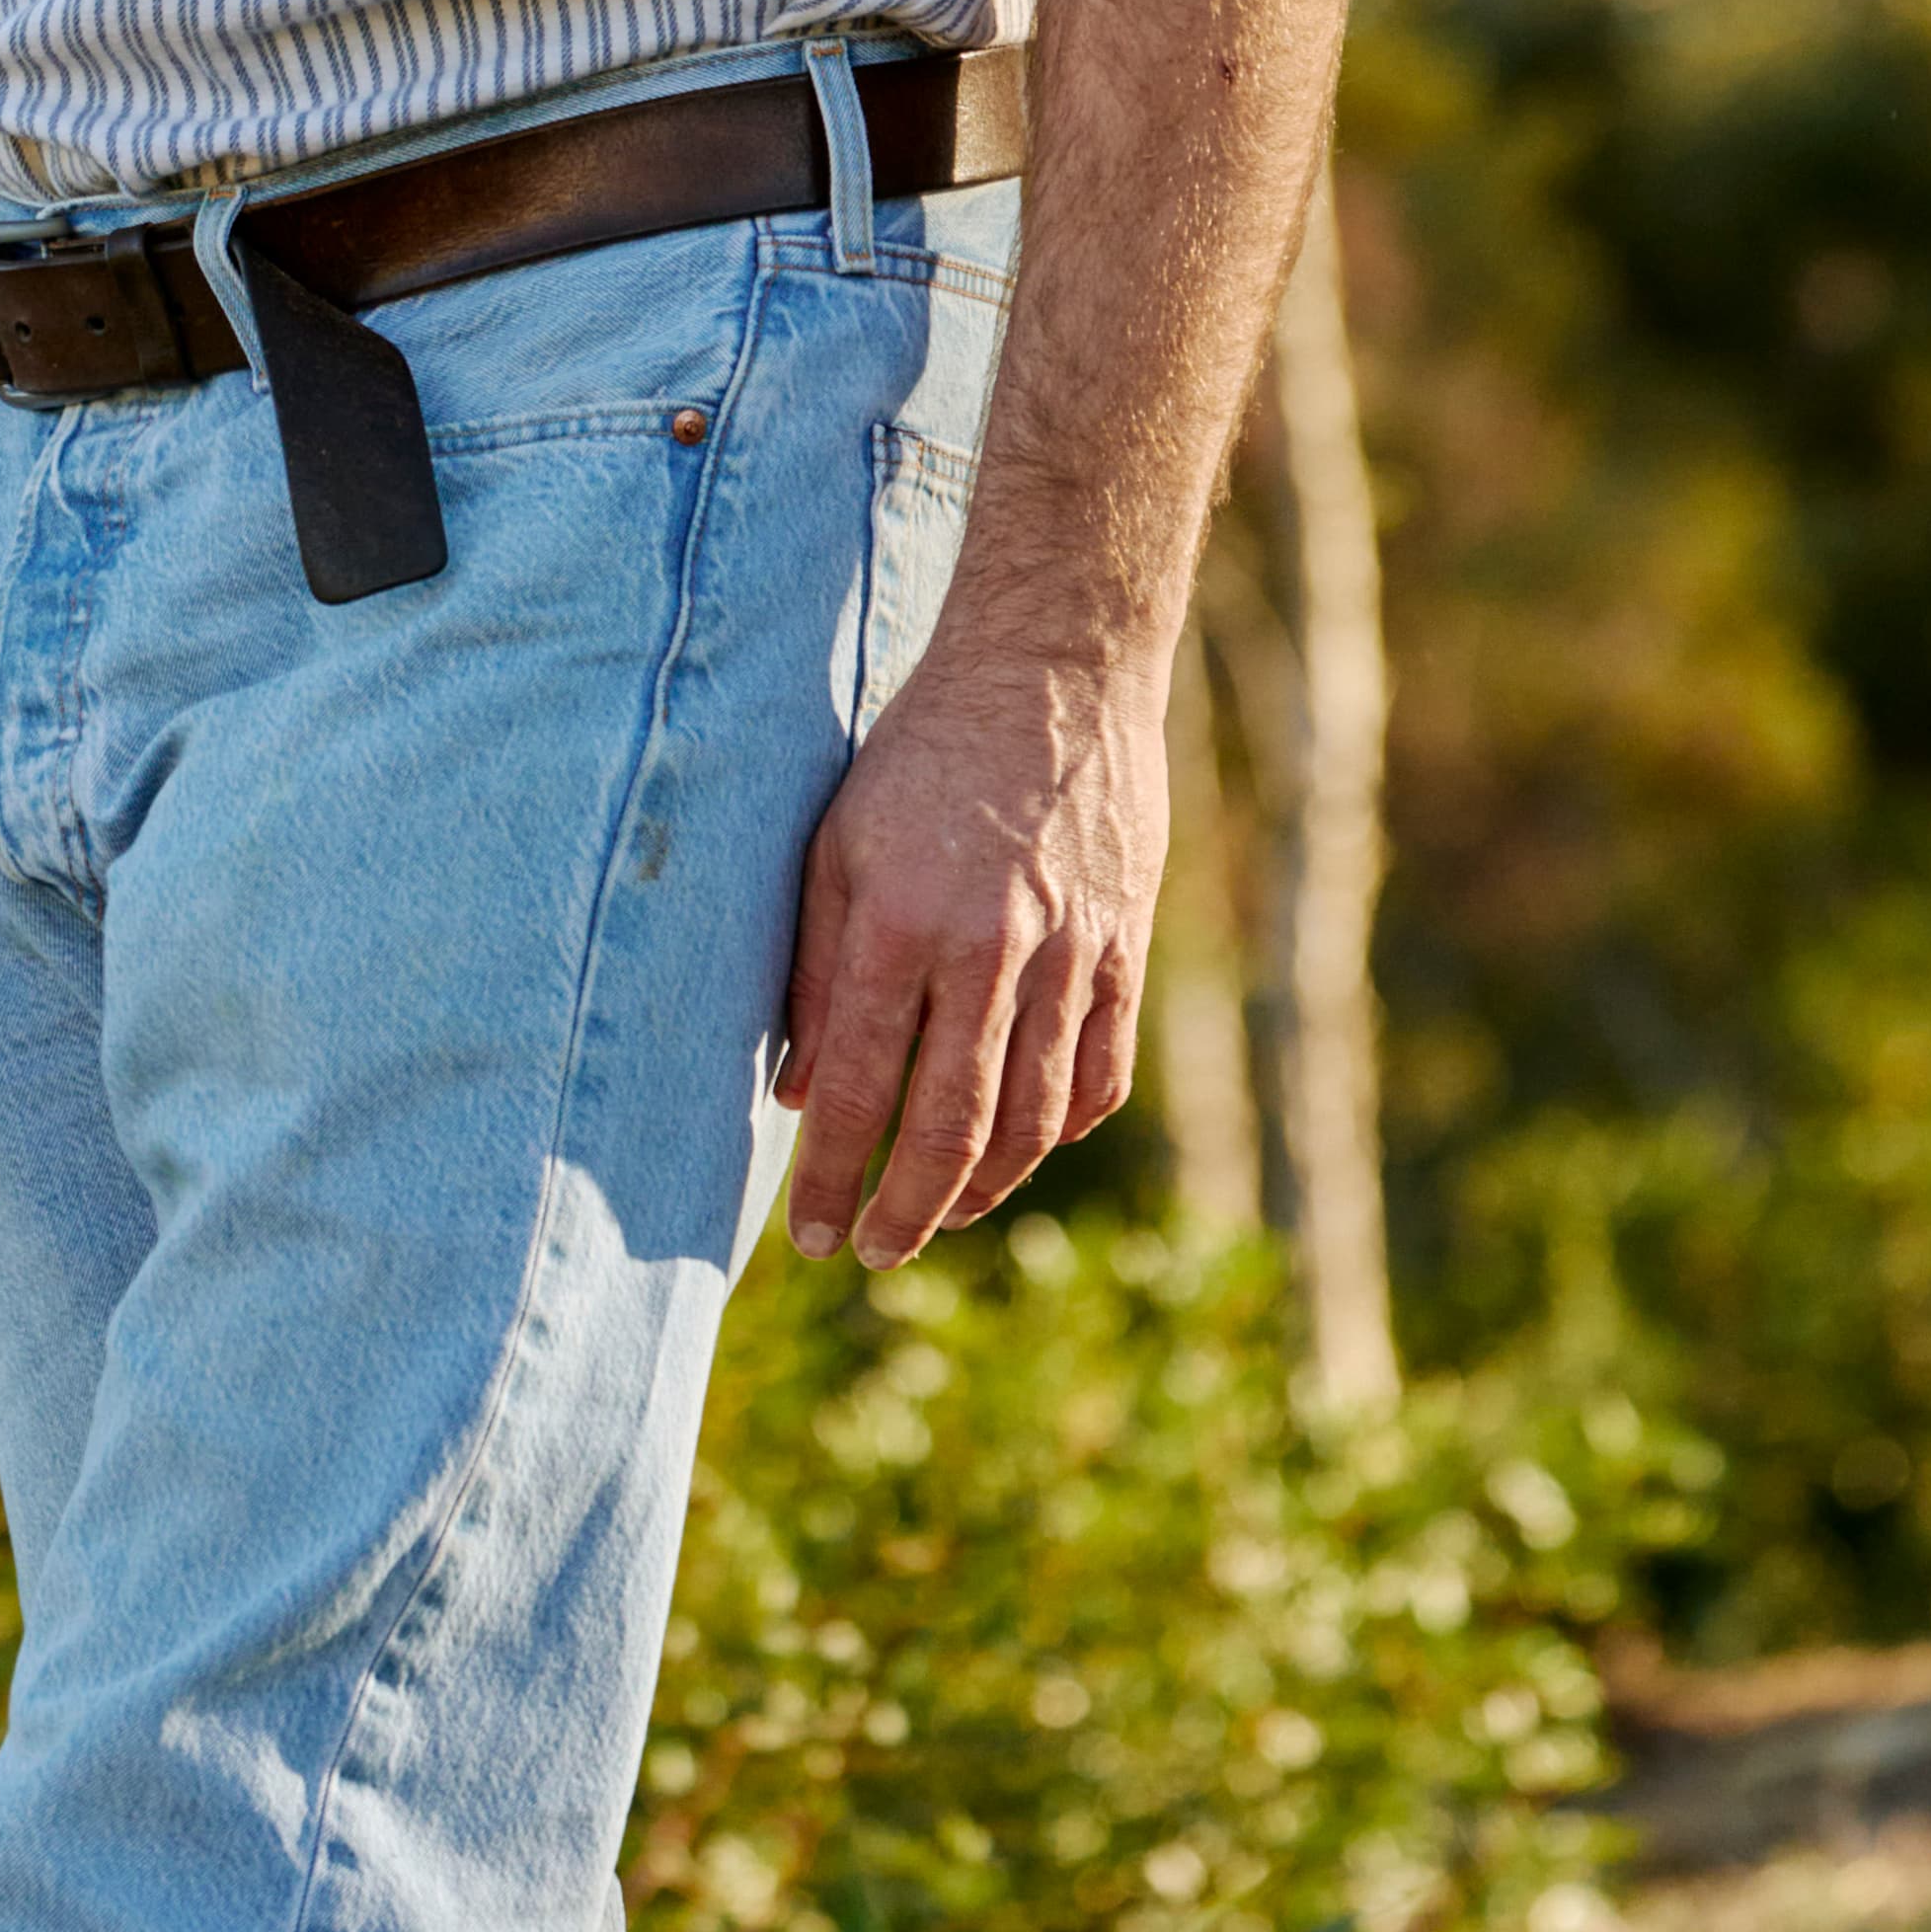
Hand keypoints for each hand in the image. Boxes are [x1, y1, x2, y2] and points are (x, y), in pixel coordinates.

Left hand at [775, 623, 1166, 1262]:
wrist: (1052, 677)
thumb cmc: (920, 756)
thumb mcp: (836, 846)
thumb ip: (819, 975)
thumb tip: (806, 1096)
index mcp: (902, 923)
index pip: (860, 1088)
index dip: (833, 1177)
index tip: (812, 1238)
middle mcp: (990, 952)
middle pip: (951, 1126)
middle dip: (908, 1210)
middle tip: (875, 1254)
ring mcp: (1070, 956)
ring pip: (1034, 1118)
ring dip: (985, 1186)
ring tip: (942, 1216)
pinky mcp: (1124, 951)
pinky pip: (1100, 1073)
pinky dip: (1064, 1128)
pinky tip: (1026, 1148)